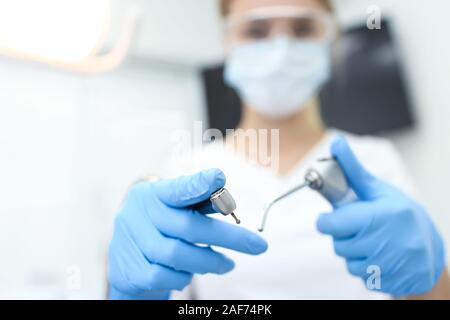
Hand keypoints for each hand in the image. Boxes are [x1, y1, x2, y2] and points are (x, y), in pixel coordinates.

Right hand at [108, 169, 267, 299]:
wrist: (124, 251)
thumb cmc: (161, 222)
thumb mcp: (177, 206)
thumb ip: (201, 202)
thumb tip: (228, 200)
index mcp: (154, 193)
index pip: (178, 188)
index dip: (198, 184)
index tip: (219, 178)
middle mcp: (139, 214)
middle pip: (189, 227)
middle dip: (229, 237)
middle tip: (258, 246)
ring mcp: (130, 242)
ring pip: (179, 255)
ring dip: (210, 261)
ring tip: (227, 264)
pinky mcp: (128, 270)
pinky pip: (165, 277)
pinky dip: (184, 277)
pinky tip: (190, 273)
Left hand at [317, 137, 445, 296]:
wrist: (430, 249)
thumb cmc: (399, 213)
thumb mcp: (378, 190)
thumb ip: (352, 170)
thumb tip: (335, 143)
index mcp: (382, 215)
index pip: (333, 224)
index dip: (326, 221)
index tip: (328, 219)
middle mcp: (387, 242)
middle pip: (338, 244)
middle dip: (343, 236)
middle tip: (358, 228)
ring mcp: (390, 265)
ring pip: (347, 261)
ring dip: (353, 252)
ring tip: (371, 241)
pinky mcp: (390, 282)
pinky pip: (360, 276)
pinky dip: (364, 267)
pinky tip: (378, 257)